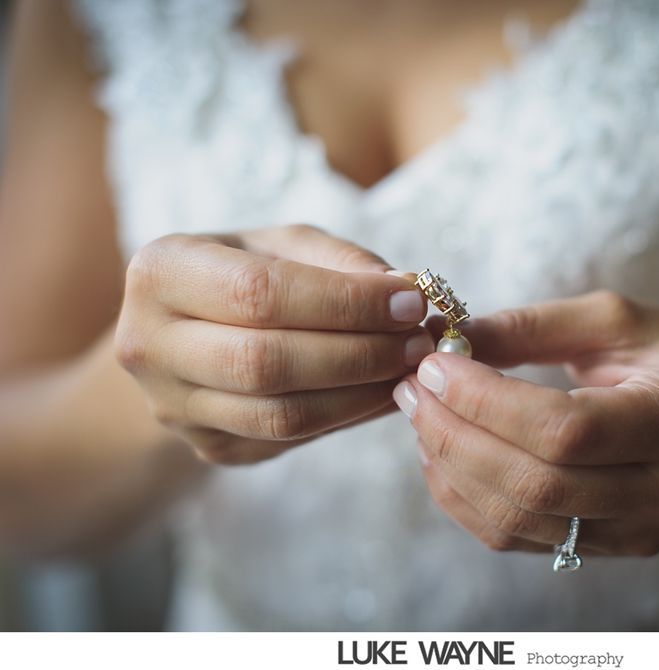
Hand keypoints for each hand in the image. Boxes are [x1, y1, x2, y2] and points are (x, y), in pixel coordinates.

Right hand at [115, 224, 432, 463]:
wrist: (187, 332)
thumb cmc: (244, 272)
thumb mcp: (282, 244)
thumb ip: (339, 260)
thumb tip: (405, 291)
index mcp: (161, 272)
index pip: (260, 294)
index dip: (344, 302)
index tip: (410, 301)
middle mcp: (150, 345)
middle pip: (267, 362)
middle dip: (360, 352)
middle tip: (420, 340)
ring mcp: (174, 407)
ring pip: (282, 415)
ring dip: (363, 393)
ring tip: (410, 367)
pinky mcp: (209, 447)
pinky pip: (291, 439)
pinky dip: (350, 416)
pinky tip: (384, 391)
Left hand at [394, 290, 658, 555]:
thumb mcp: (619, 320)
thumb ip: (538, 326)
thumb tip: (454, 338)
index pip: (567, 429)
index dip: (487, 402)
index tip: (434, 366)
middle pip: (537, 484)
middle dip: (456, 435)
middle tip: (411, 389)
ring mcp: (640, 530)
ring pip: (521, 520)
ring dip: (452, 468)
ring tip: (419, 415)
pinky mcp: (611, 549)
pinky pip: (519, 539)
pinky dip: (465, 499)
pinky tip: (442, 455)